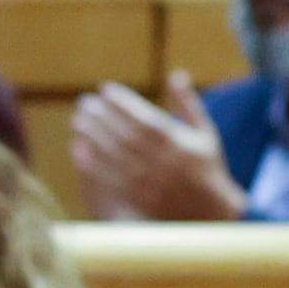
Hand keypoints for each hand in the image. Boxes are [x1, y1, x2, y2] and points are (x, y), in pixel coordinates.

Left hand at [70, 72, 246, 222]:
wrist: (210, 213)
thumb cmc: (207, 167)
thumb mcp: (205, 133)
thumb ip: (188, 104)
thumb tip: (176, 74)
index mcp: (179, 144)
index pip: (146, 118)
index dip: (123, 103)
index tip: (105, 89)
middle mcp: (163, 163)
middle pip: (126, 136)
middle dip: (102, 117)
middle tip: (84, 102)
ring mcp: (150, 183)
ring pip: (115, 157)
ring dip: (93, 137)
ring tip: (78, 121)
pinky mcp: (138, 199)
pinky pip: (110, 180)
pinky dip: (92, 164)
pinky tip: (78, 149)